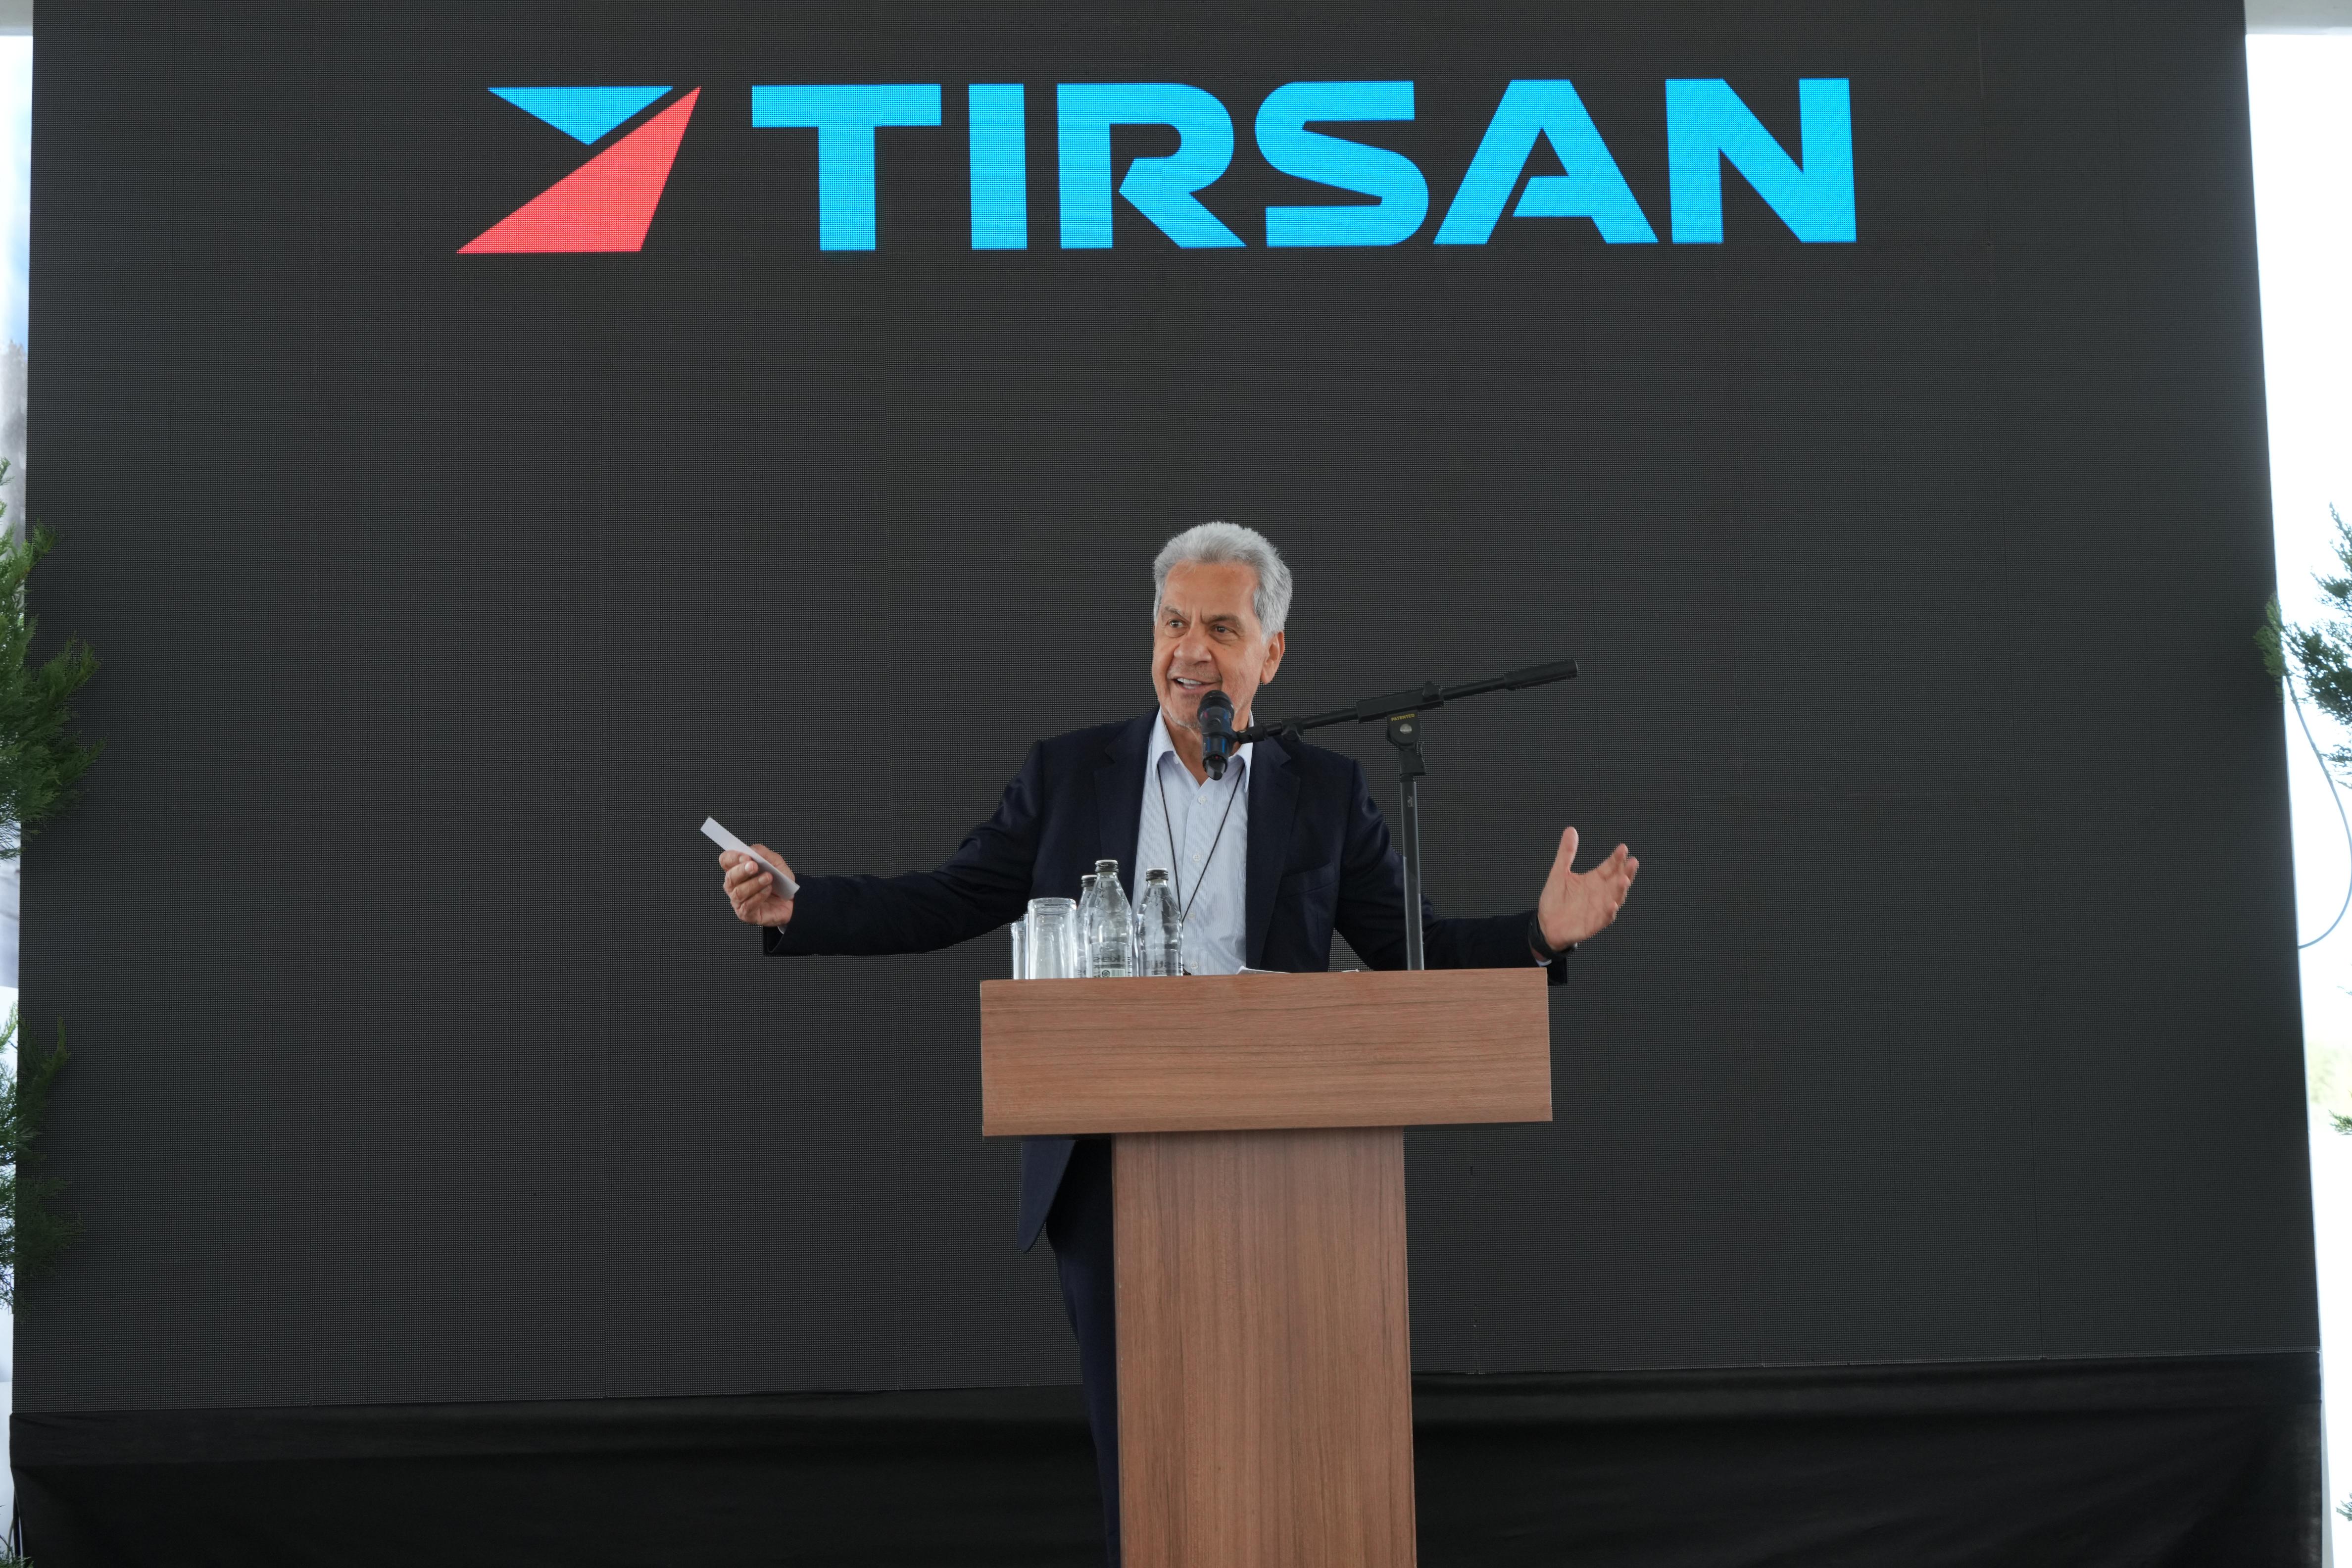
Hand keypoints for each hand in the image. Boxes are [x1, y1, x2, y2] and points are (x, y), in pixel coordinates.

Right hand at [721, 845, 795, 927]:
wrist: (792, 901)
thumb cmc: (779, 882)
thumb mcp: (776, 863)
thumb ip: (763, 854)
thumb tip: (751, 849)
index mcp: (738, 869)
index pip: (726, 860)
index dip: (733, 857)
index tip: (745, 856)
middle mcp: (734, 885)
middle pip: (730, 877)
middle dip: (742, 870)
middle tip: (755, 866)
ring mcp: (738, 900)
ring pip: (739, 892)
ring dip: (754, 883)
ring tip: (768, 878)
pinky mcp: (745, 913)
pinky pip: (748, 905)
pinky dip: (759, 896)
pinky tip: (768, 890)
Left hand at [1536, 827, 1637, 950]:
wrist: (1546, 924)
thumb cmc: (1555, 899)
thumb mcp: (1559, 872)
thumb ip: (1566, 853)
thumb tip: (1571, 830)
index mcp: (1595, 880)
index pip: (1610, 866)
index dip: (1616, 858)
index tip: (1623, 848)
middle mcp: (1601, 893)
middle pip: (1617, 881)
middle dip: (1626, 872)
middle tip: (1633, 862)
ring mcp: (1599, 908)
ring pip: (1615, 898)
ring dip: (1620, 890)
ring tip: (1624, 880)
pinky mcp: (1594, 923)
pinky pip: (1605, 918)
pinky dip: (1609, 912)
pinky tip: (1612, 905)